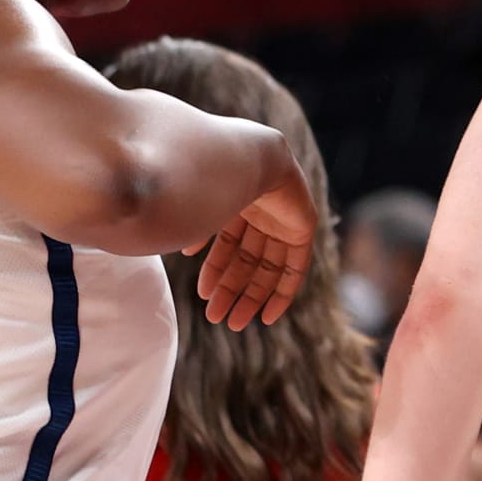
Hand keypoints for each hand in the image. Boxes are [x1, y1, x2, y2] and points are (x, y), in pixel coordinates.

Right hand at [186, 152, 317, 330]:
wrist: (251, 157)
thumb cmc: (215, 178)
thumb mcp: (197, 209)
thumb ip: (188, 228)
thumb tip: (178, 248)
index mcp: (236, 201)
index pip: (227, 244)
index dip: (216, 271)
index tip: (202, 296)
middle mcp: (262, 210)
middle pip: (247, 258)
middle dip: (230, 289)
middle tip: (215, 317)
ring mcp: (284, 218)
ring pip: (267, 267)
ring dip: (250, 295)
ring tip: (233, 323)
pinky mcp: (303, 227)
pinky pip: (296, 268)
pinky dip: (283, 292)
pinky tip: (267, 316)